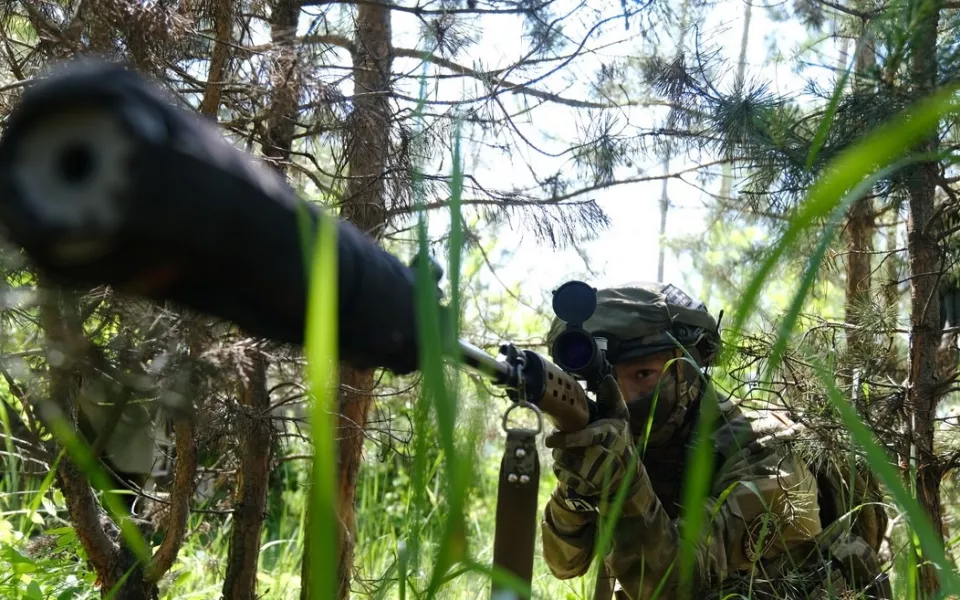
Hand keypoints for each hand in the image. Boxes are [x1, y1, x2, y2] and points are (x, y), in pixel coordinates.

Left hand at [545, 374, 640, 513]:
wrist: (627, 477)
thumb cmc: (621, 441)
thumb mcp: (621, 418)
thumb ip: (613, 398)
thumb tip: (608, 379)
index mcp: (608, 437)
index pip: (586, 438)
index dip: (568, 439)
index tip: (551, 439)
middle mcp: (602, 457)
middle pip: (569, 453)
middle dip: (559, 447)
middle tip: (556, 440)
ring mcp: (595, 475)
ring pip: (563, 465)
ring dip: (559, 457)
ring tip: (565, 452)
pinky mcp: (587, 488)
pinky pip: (562, 477)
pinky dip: (560, 470)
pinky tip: (567, 465)